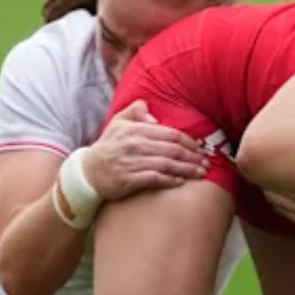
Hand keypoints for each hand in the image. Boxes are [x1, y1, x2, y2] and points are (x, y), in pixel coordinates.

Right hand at [83, 101, 208, 200]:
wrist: (88, 172)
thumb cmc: (108, 147)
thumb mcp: (117, 123)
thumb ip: (135, 111)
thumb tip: (152, 112)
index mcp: (136, 130)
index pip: (170, 134)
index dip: (189, 141)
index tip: (200, 148)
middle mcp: (135, 145)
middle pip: (173, 150)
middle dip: (193, 157)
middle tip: (206, 162)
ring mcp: (132, 162)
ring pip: (167, 165)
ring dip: (187, 169)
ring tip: (200, 173)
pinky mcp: (130, 179)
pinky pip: (155, 179)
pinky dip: (170, 180)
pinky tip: (181, 182)